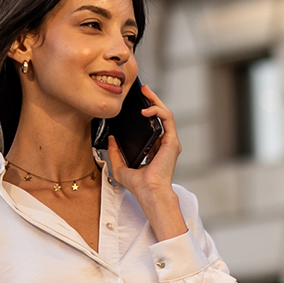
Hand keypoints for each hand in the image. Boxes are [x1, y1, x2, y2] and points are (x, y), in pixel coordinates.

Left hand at [107, 85, 186, 241]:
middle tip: (143, 89)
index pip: (152, 124)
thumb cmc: (139, 186)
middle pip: (160, 115)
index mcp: (155, 148)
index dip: (146, 111)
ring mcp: (170, 142)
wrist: (149, 193)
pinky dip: (157, 110)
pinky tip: (146, 109)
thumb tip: (111, 139)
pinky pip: (167, 119)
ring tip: (146, 92)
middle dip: (152, 100)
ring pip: (166, 113)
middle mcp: (164, 143)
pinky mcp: (172, 141)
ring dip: (156, 100)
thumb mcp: (121, 167)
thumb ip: (115, 153)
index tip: (136, 102)